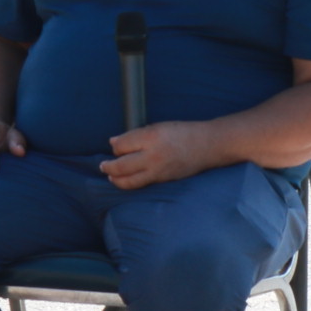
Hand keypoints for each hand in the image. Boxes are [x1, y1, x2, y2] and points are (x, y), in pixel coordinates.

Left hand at [101, 120, 218, 190]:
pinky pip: (141, 184)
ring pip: (128, 180)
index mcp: (151, 136)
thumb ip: (135, 135)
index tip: (115, 146)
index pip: (121, 145)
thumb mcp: (158, 126)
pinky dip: (130, 182)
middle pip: (121, 165)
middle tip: (103, 166)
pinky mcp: (163, 180)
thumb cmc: (182, 132)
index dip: (115, 146)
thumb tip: (114, 143)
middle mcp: (152, 155)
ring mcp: (158, 170)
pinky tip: (126, 179)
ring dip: (115, 179)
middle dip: (108, 167)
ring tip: (110, 176)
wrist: (207, 145)